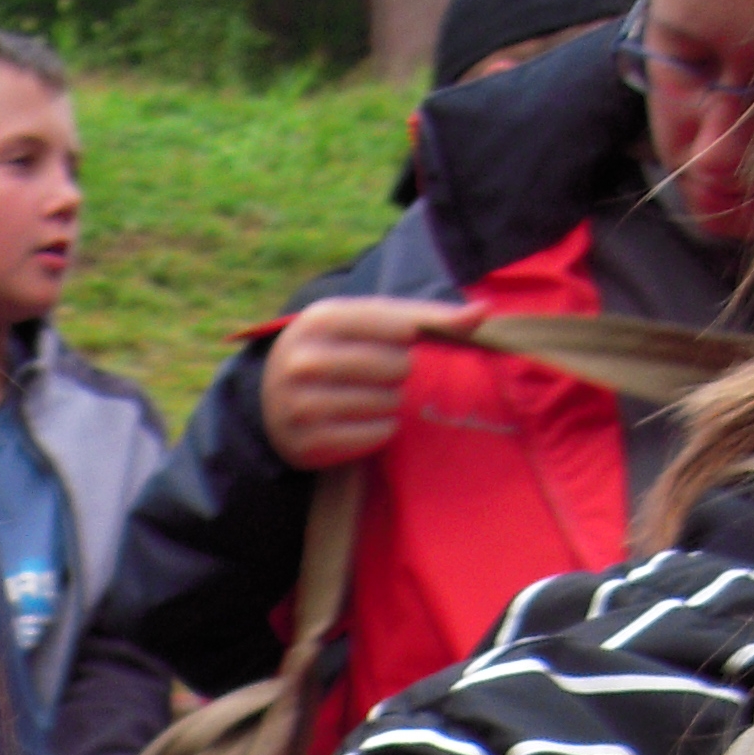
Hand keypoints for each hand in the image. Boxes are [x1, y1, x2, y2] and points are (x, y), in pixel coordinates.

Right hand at [258, 295, 480, 469]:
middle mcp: (305, 361)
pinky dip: (380, 430)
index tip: (400, 341)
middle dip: (397, 372)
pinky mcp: (309, 443)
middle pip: (397, 365)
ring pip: (389, 402)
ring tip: (364, 398)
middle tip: (374, 374)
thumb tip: (484, 312)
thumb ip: (423, 315)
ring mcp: (301, 405)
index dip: (411, 337)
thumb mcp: (364, 322)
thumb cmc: (334, 351)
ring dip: (389, 402)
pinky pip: (377, 435)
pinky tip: (360, 422)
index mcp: (321, 318)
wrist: (269, 399)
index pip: (400, 325)